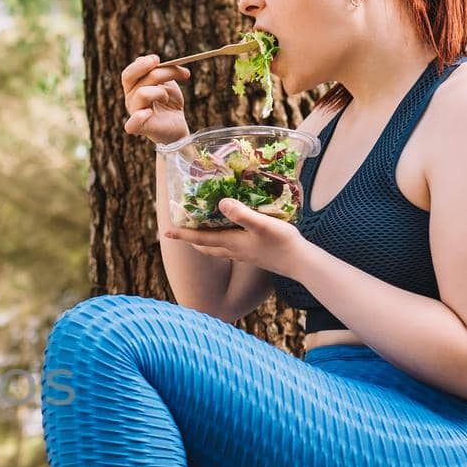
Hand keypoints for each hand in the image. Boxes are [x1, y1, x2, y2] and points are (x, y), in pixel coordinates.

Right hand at [121, 53, 190, 145]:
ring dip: (161, 92)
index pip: (129, 74)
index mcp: (134, 88)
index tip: (157, 59)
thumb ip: (158, 71)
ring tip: (167, 98)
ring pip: (143, 93)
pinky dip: (139, 117)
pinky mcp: (140, 128)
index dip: (141, 65)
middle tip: (176, 73)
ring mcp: (134, 113)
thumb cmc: (170, 103)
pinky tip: (150, 113)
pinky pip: (132, 124)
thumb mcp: (168, 82)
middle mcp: (131, 99)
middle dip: (156, 72)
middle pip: (136, 79)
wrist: (178, 125)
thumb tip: (142, 59)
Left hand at [162, 197, 309, 276]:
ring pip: (217, 248)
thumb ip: (241, 214)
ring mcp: (244, 254)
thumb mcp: (262, 224)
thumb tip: (221, 203)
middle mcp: (234, 250)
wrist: (301, 263)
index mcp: (231, 243)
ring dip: (205, 241)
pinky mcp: (255, 254)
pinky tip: (231, 234)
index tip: (165, 232)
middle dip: (191, 239)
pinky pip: (230, 248)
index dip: (182, 234)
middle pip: (205, 246)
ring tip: (200, 231)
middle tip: (180, 231)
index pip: (200, 239)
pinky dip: (222, 241)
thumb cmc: (282, 242)